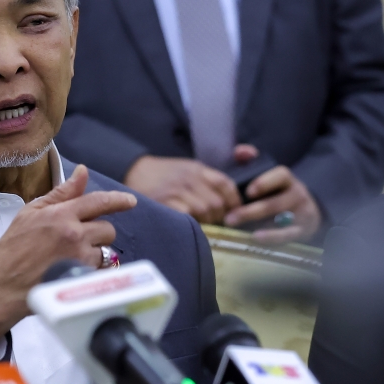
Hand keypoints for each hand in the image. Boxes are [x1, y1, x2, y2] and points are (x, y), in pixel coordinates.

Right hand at [0, 165, 136, 349]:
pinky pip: (101, 271)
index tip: (130, 201)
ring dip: (94, 254)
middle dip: (97, 234)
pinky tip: (72, 272)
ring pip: (106, 251)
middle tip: (76, 242)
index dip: (119, 200)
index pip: (99, 201)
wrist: (2, 287)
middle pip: (107, 229)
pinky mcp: (82, 279)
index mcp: (61, 215)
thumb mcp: (30, 213)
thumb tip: (82, 172)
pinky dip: (92, 271)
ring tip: (69, 259)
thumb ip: (61, 193)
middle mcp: (74, 235)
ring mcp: (80, 258)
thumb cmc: (12, 250)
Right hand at [124, 155, 240, 223]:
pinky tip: (190, 226)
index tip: (235, 212)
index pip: (226, 184)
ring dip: (207, 222)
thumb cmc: (165, 174)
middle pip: (217, 202)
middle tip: (217, 223)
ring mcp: (177, 191)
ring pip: (204, 210)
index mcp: (198, 169)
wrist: (134, 171)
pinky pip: (187, 217)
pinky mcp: (164, 203)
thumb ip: (211, 176)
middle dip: (220, 216)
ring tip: (204, 226)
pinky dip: (191, 224)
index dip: (235, 201)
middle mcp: (190, 178)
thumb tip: (248, 157)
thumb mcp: (190, 168)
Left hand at [224, 166, 321, 243]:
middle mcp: (297, 194)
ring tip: (238, 231)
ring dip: (259, 226)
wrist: (307, 213)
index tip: (248, 192)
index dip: (265, 182)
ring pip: (282, 221)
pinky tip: (256, 238)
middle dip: (251, 211)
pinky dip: (272, 237)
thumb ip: (252, 161)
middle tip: (229, 218)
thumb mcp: (267, 176)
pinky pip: (288, 235)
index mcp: (287, 180)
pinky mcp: (303, 231)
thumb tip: (240, 151)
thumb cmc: (277, 193)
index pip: (281, 175)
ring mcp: (302, 214)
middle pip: (276, 203)